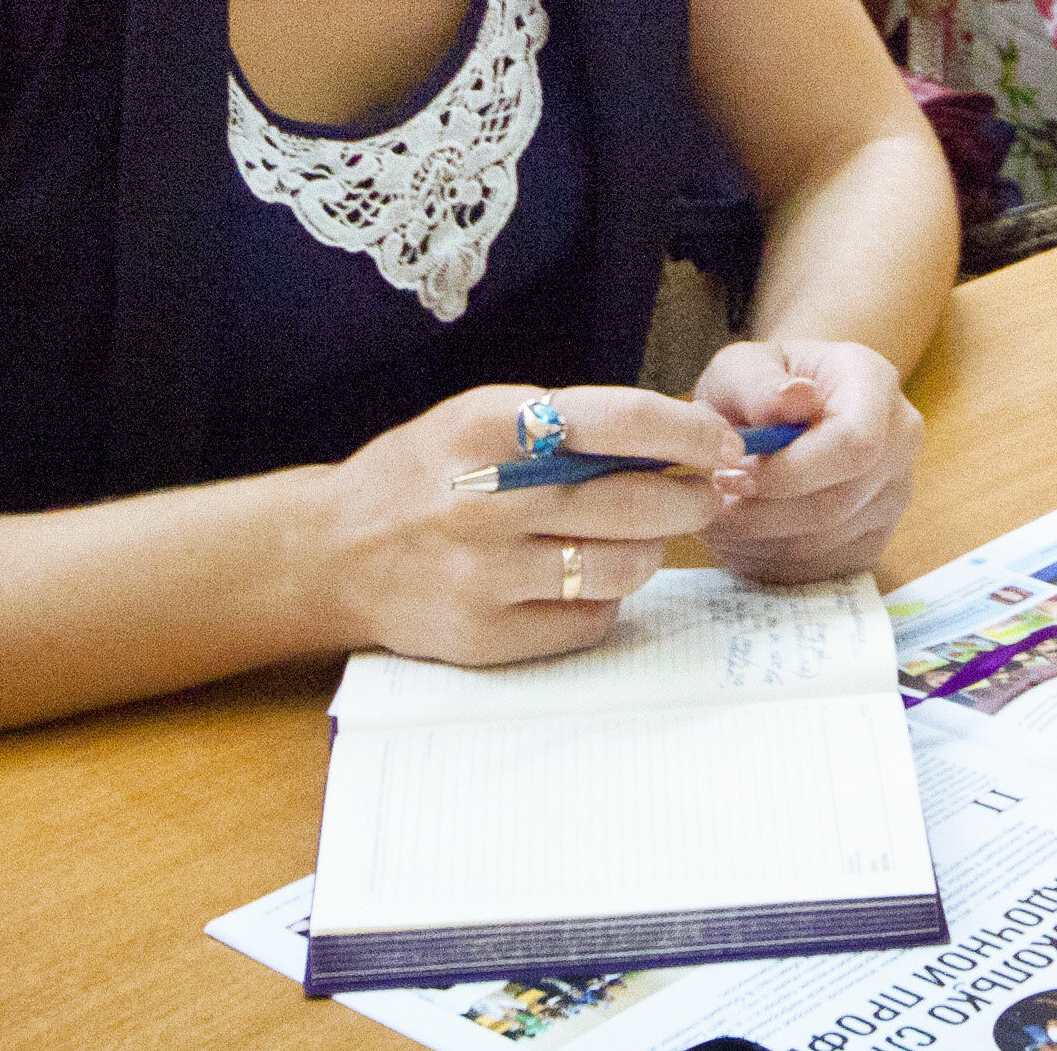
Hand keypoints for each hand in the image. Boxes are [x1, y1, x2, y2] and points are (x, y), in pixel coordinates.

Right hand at [310, 383, 742, 665]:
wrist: (334, 552)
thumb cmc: (424, 473)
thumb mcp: (478, 419)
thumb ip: (564, 426)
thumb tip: (673, 441)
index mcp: (485, 427)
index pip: (614, 420)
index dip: (684, 432)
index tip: (722, 441)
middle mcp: (484, 500)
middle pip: (631, 502)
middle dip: (691, 497)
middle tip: (709, 493)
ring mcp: (484, 576)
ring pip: (620, 567)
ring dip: (653, 549)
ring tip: (646, 535)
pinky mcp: (487, 636)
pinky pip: (588, 619)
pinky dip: (608, 598)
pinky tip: (590, 577)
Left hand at [692, 339, 921, 583]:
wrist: (787, 407)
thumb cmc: (762, 384)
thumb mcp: (743, 366)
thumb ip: (758, 383)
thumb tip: (791, 400)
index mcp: (874, 384)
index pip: (853, 443)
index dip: (789, 471)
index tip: (729, 475)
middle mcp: (900, 440)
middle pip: (837, 502)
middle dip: (762, 513)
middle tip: (710, 503)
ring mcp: (894, 494)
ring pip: (825, 542)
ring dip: (759, 540)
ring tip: (718, 515)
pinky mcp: (877, 537)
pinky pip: (823, 568)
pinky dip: (772, 560)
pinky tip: (743, 533)